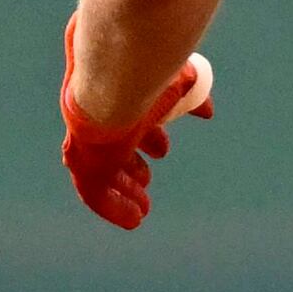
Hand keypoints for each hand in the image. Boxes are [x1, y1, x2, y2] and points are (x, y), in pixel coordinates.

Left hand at [59, 16, 216, 230]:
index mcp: (120, 97)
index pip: (132, 120)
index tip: (163, 150)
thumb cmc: (148, 71)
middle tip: (146, 179)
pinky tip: (134, 220)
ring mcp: (90, 142)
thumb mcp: (178, 84)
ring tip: (143, 208)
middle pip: (116, 148)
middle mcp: (101, 120)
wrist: (115, 77)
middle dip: (133, 166)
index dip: (149, 137)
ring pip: (106, 174)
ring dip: (125, 191)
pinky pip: (95, 193)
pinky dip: (114, 208)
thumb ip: (192, 98)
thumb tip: (207, 111)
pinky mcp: (85, 163)